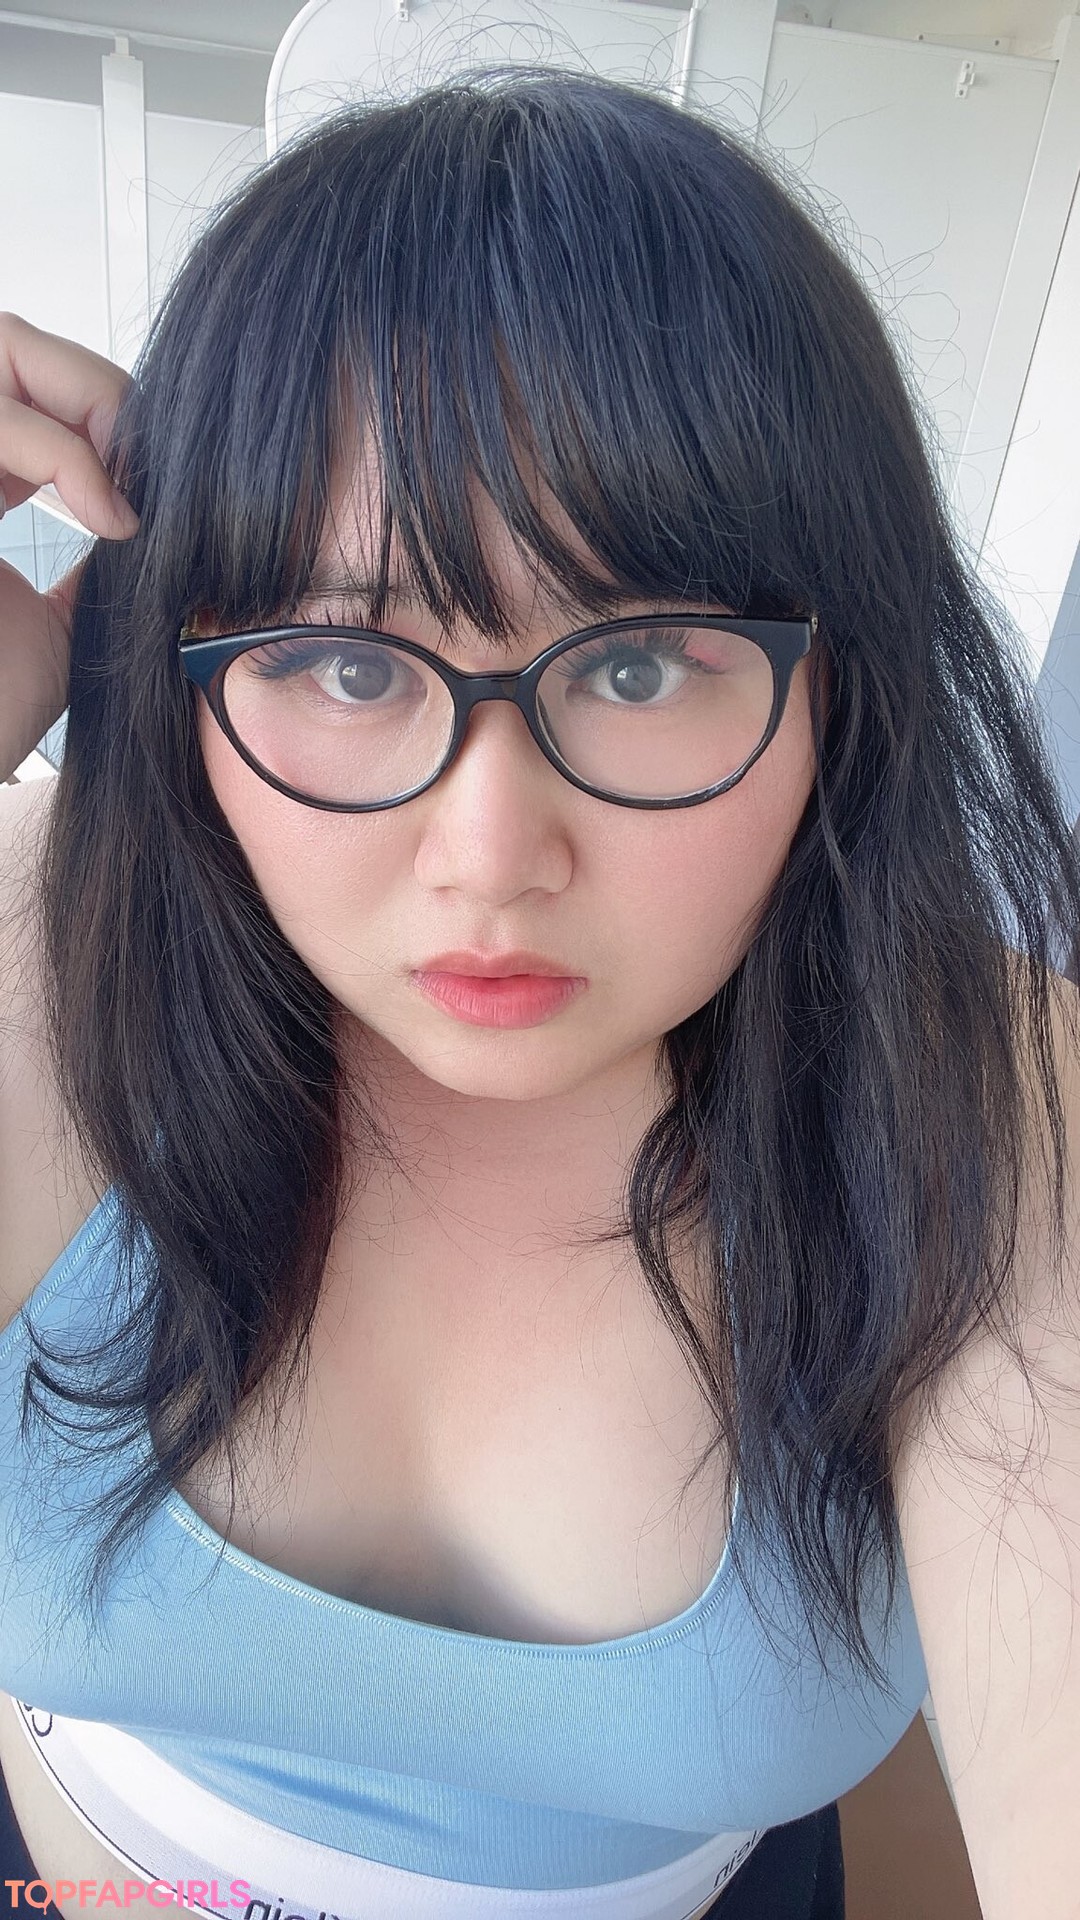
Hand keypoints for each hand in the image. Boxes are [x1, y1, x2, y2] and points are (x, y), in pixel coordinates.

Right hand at [0, 312, 138, 780]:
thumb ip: (99, 560)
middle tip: (147, 477)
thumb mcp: (63, 620)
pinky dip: (67, 451)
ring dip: (88, 409)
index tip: (154, 491)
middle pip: (11, 341)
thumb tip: (159, 513)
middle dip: (97, 390)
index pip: (26, 384)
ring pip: (4, 346)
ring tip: (127, 503)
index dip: (98, 412)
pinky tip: (111, 520)